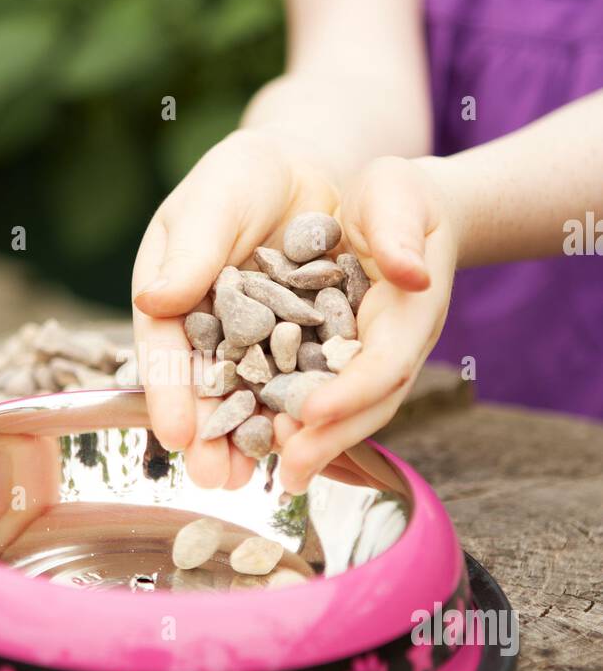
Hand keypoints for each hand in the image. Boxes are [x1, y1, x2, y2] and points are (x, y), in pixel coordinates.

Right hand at [132, 128, 337, 487]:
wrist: (310, 171)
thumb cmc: (247, 177)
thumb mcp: (217, 198)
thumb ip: (192, 247)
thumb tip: (155, 297)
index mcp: (170, 296)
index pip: (163, 348)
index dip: (168, 391)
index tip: (176, 433)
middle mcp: (205, 328)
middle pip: (202, 386)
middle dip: (208, 434)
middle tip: (215, 478)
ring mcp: (251, 343)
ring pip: (247, 396)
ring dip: (248, 439)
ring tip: (252, 479)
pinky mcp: (298, 347)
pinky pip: (296, 384)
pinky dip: (294, 415)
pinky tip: (300, 446)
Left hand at [276, 156, 456, 491]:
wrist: (395, 212)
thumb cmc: (395, 197)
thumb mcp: (396, 197)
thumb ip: (398, 231)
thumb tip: (412, 272)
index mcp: (410, 313)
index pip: (386, 362)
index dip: (352, 392)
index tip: (312, 413)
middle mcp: (391, 348)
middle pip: (366, 404)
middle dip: (330, 438)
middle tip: (290, 467)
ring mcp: (365, 361)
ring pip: (343, 413)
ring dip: (312, 445)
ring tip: (276, 474)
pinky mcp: (336, 363)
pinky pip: (316, 399)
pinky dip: (293, 424)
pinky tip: (258, 445)